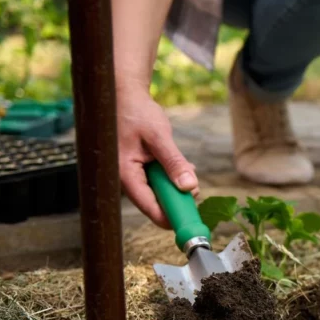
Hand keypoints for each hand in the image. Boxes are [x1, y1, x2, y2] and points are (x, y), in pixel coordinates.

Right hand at [116, 85, 197, 228]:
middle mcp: (125, 178)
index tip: (187, 223)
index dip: (167, 217)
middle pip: (153, 201)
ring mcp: (132, 173)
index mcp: (124, 173)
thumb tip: (189, 187)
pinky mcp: (138, 168)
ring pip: (157, 191)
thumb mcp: (158, 136)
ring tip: (189, 173)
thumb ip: (174, 162)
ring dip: (175, 186)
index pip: (147, 205)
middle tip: (195, 192)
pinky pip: (157, 180)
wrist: (126, 95)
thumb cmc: (137, 112)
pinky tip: (183, 168)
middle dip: (175, 199)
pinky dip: (172, 176)